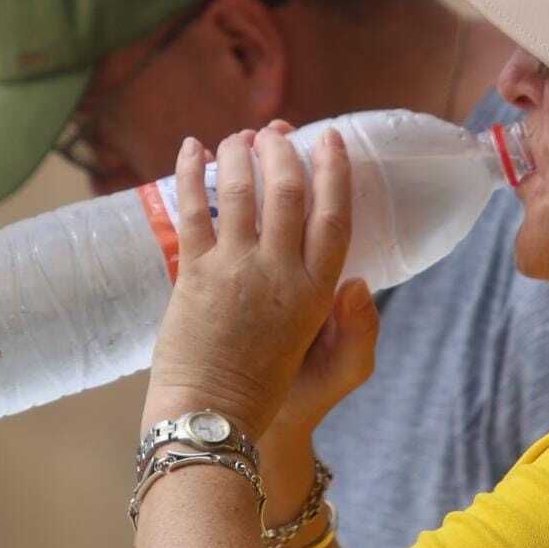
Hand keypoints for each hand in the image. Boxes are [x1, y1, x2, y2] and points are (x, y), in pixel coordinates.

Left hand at [144, 124, 352, 436]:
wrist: (214, 415)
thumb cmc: (273, 391)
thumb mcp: (335, 363)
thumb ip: (356, 324)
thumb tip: (360, 283)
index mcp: (317, 291)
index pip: (335, 215)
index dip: (335, 171)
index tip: (330, 138)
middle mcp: (280, 272)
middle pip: (288, 190)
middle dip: (283, 150)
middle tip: (276, 132)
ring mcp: (235, 269)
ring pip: (240, 190)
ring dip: (239, 152)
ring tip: (238, 136)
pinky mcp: (194, 274)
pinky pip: (192, 210)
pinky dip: (189, 173)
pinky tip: (190, 148)